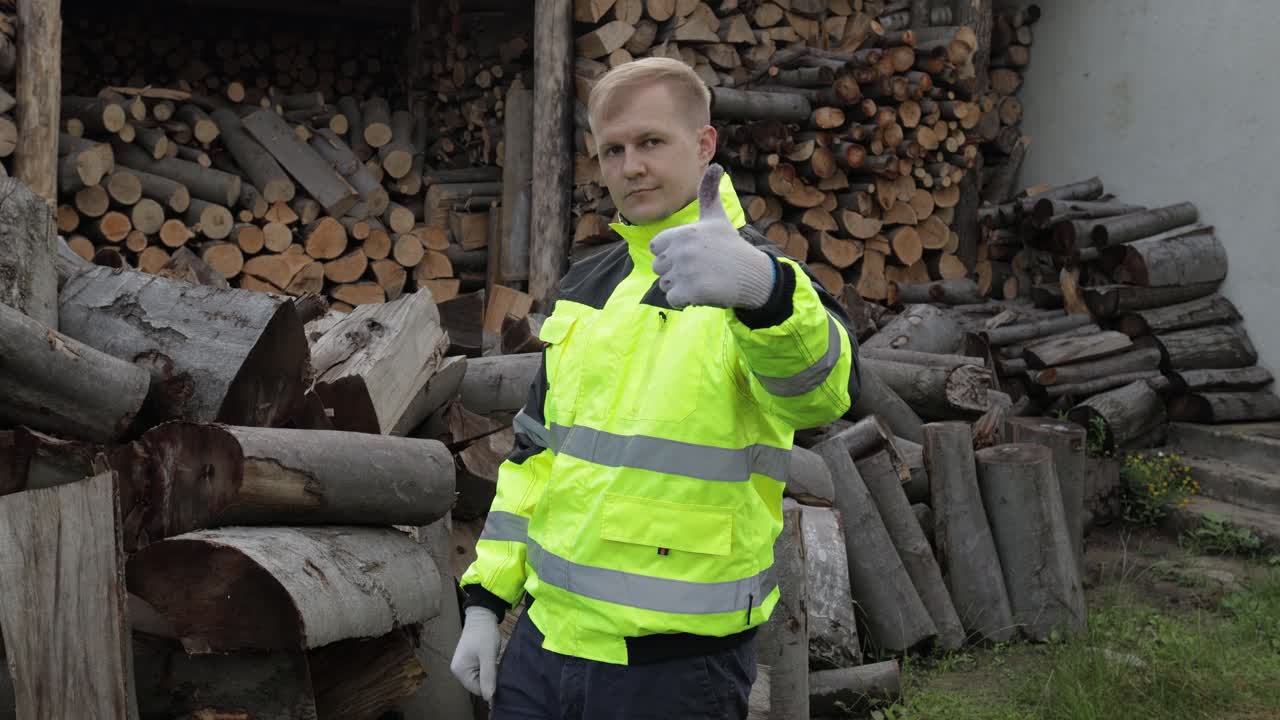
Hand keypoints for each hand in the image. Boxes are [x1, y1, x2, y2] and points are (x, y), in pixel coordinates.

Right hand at [451, 606, 501, 700]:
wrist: (482, 615)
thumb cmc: (485, 634)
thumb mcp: (488, 656)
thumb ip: (488, 677)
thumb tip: (489, 699)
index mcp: (460, 671)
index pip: (478, 690)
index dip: (491, 685)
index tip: (499, 673)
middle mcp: (458, 671)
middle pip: (478, 685)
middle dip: (489, 678)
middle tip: (496, 663)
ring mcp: (462, 666)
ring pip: (479, 678)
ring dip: (489, 672)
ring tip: (493, 660)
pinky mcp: (468, 661)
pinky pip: (479, 671)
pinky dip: (486, 668)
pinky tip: (490, 658)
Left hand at [650, 164, 774, 308]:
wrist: (752, 275)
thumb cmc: (730, 246)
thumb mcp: (717, 218)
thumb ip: (709, 193)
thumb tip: (716, 165)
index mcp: (682, 233)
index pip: (655, 248)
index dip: (671, 253)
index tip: (693, 253)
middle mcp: (681, 250)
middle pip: (658, 268)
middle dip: (675, 272)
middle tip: (700, 269)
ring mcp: (685, 272)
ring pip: (664, 285)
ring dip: (680, 287)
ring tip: (702, 280)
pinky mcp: (690, 292)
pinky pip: (673, 300)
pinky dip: (685, 300)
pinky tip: (703, 292)